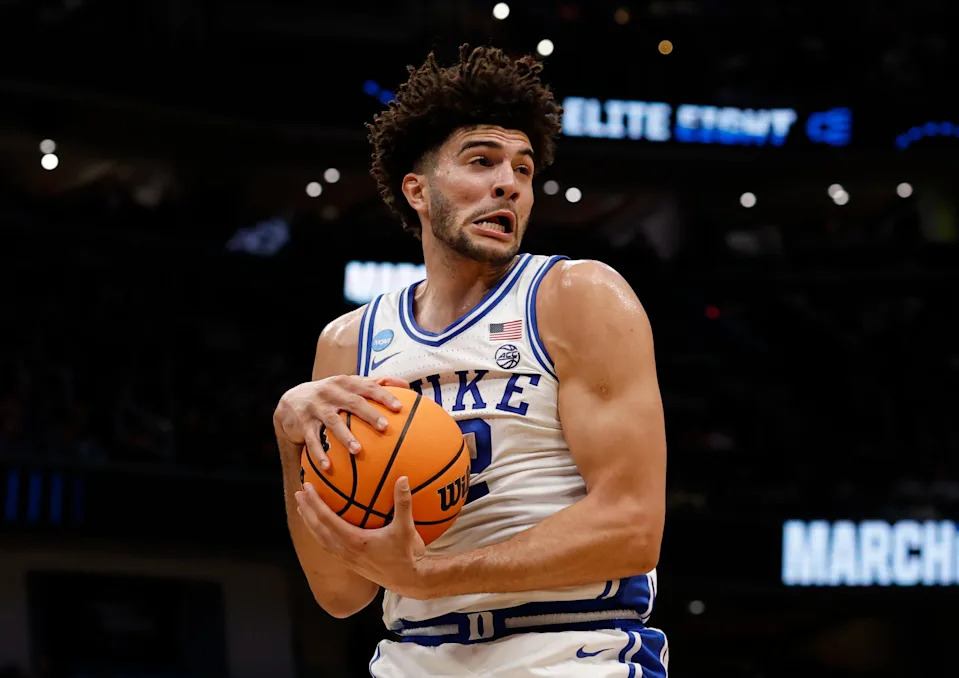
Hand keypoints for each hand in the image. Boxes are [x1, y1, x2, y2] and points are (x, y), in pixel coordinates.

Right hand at [273, 374, 409, 468]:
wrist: (292, 400)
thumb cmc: (332, 395)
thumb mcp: (349, 385)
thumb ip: (375, 383)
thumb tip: (405, 383)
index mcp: (346, 382)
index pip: (368, 386)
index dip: (383, 395)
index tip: (399, 407)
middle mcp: (331, 392)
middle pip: (353, 402)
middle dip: (369, 414)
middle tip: (384, 427)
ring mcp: (316, 407)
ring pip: (333, 422)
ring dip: (345, 437)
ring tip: (358, 451)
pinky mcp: (303, 423)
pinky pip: (312, 440)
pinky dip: (319, 454)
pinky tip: (328, 467)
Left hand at [295, 477, 429, 598]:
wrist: (408, 580)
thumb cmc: (406, 554)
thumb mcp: (406, 528)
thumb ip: (403, 502)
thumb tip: (403, 478)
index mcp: (354, 540)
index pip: (327, 519)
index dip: (315, 502)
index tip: (306, 488)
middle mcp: (345, 550)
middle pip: (318, 528)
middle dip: (307, 510)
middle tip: (298, 493)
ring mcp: (346, 558)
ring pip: (320, 539)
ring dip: (310, 523)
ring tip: (303, 509)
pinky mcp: (349, 563)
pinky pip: (328, 546)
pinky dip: (320, 534)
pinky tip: (320, 528)